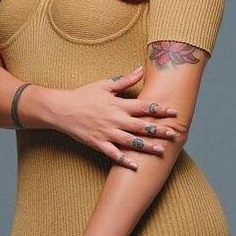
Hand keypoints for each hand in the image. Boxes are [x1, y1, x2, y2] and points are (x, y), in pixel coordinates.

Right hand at [50, 65, 180, 169]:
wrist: (61, 109)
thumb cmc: (83, 95)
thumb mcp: (104, 85)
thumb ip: (125, 80)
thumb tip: (141, 70)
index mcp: (118, 104)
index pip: (144, 106)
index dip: (160, 109)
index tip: (173, 112)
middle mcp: (115, 119)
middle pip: (141, 126)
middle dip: (159, 130)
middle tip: (174, 133)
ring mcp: (107, 133)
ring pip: (131, 141)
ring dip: (147, 146)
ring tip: (161, 151)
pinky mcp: (98, 143)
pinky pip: (113, 154)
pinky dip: (124, 160)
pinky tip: (136, 166)